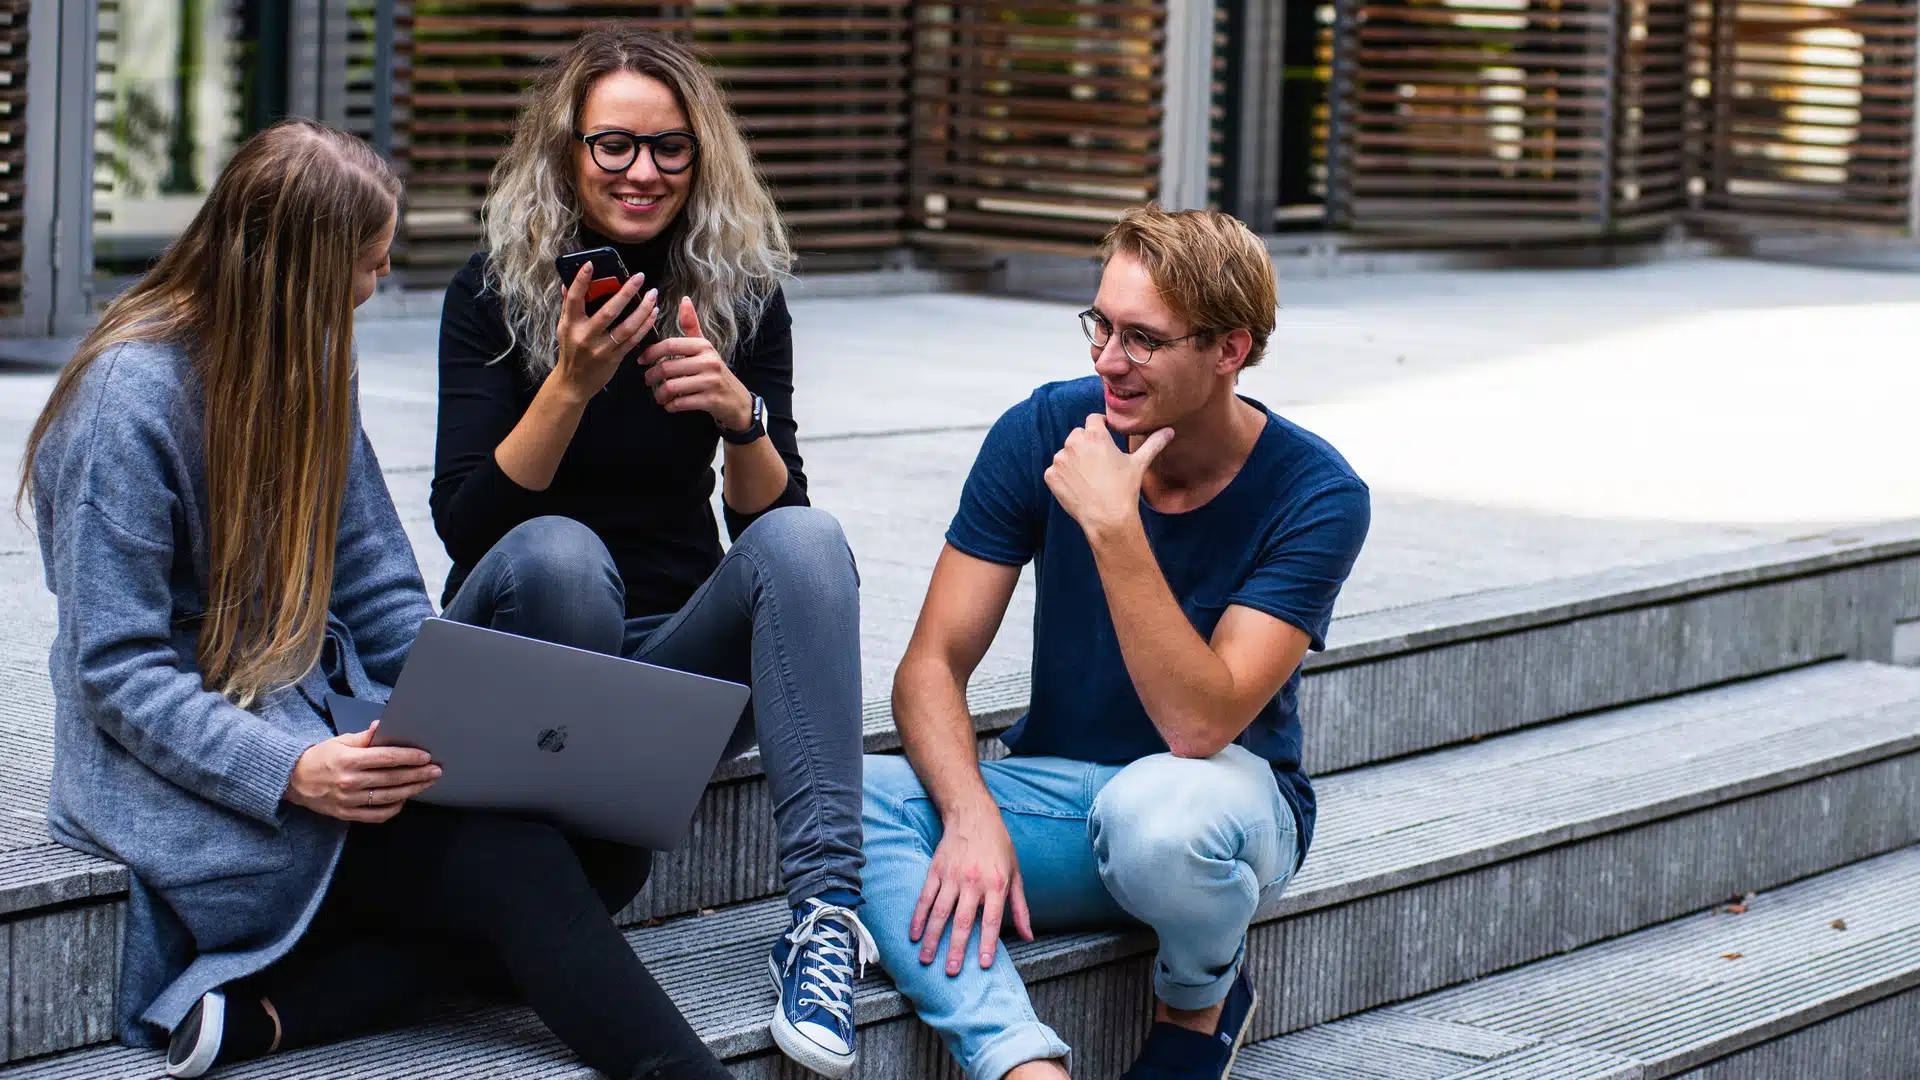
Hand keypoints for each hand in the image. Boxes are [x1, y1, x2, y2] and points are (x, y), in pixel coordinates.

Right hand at [285, 721, 441, 823]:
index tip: (426, 756)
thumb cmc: (319, 757)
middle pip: (392, 778)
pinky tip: (404, 799)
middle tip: (435, 770)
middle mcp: (350, 781)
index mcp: (349, 760)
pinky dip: (393, 808)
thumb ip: (364, 737)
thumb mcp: (340, 741)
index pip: (386, 758)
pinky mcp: (347, 814)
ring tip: (426, 783)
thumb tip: (382, 726)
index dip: (409, 757)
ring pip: (388, 797)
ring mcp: (349, 800)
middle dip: (418, 774)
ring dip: (411, 790)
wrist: (292, 780)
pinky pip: (376, 815)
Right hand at [553, 263, 659, 403]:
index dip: (581, 281)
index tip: (591, 264)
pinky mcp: (614, 359)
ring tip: (652, 295)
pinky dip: (645, 326)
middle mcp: (585, 336)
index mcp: (570, 325)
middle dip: (626, 292)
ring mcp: (601, 349)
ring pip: (626, 327)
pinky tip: (653, 313)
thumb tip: (566, 283)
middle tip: (639, 277)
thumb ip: (567, 306)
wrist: (573, 383)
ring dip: (642, 309)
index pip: (574, 299)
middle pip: (608, 311)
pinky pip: (633, 340)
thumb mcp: (563, 328)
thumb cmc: (570, 351)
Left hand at [639, 298, 754, 431]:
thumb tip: (685, 299)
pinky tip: (669, 405)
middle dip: (651, 376)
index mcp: (704, 346)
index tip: (641, 360)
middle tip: (647, 380)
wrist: (737, 400)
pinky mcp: (711, 400)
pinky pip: (681, 403)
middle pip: (667, 367)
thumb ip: (692, 325)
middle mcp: (709, 361)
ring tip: (658, 396)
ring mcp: (711, 381)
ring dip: (659, 394)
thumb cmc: (715, 371)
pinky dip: (670, 406)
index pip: (670, 345)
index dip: (651, 352)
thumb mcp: (705, 347)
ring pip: (672, 387)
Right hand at [910, 808, 1032, 973]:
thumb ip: (1020, 908)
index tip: (984, 965)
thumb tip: (1028, 936)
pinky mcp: (936, 871)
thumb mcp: (1016, 873)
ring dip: (933, 938)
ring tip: (927, 960)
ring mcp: (952, 877)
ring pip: (940, 913)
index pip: (992, 920)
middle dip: (957, 949)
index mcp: (996, 884)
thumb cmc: (999, 846)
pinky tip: (914, 935)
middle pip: (963, 921)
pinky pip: (925, 898)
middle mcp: (973, 882)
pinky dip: (918, 917)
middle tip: (952, 971)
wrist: (973, 815)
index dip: (988, 943)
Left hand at [1043, 414, 1172, 542]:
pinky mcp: (1051, 475)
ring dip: (1074, 462)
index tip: (1105, 438)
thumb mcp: (1139, 463)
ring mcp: (1060, 459)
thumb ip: (1153, 443)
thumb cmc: (1124, 489)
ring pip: (1066, 454)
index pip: (1093, 419)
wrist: (1107, 518)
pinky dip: (1063, 477)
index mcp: (1095, 435)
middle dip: (1086, 446)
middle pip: (1078, 436)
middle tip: (1099, 464)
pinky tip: (1078, 487)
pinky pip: (1055, 471)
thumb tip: (1169, 431)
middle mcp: (1074, 443)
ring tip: (1090, 478)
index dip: (1100, 427)